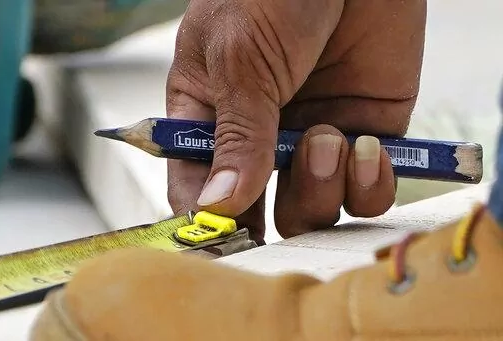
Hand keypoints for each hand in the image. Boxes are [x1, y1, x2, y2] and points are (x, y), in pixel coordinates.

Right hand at [166, 0, 426, 242]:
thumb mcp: (238, 59)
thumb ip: (235, 136)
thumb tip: (219, 204)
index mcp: (212, 116)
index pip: (199, 186)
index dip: (208, 219)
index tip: (223, 239)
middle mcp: (261, 135)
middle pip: (258, 210)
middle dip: (270, 218)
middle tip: (279, 202)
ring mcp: (314, 137)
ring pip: (312, 208)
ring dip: (321, 189)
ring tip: (328, 140)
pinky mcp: (365, 133)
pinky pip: (366, 188)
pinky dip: (370, 183)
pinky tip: (366, 148)